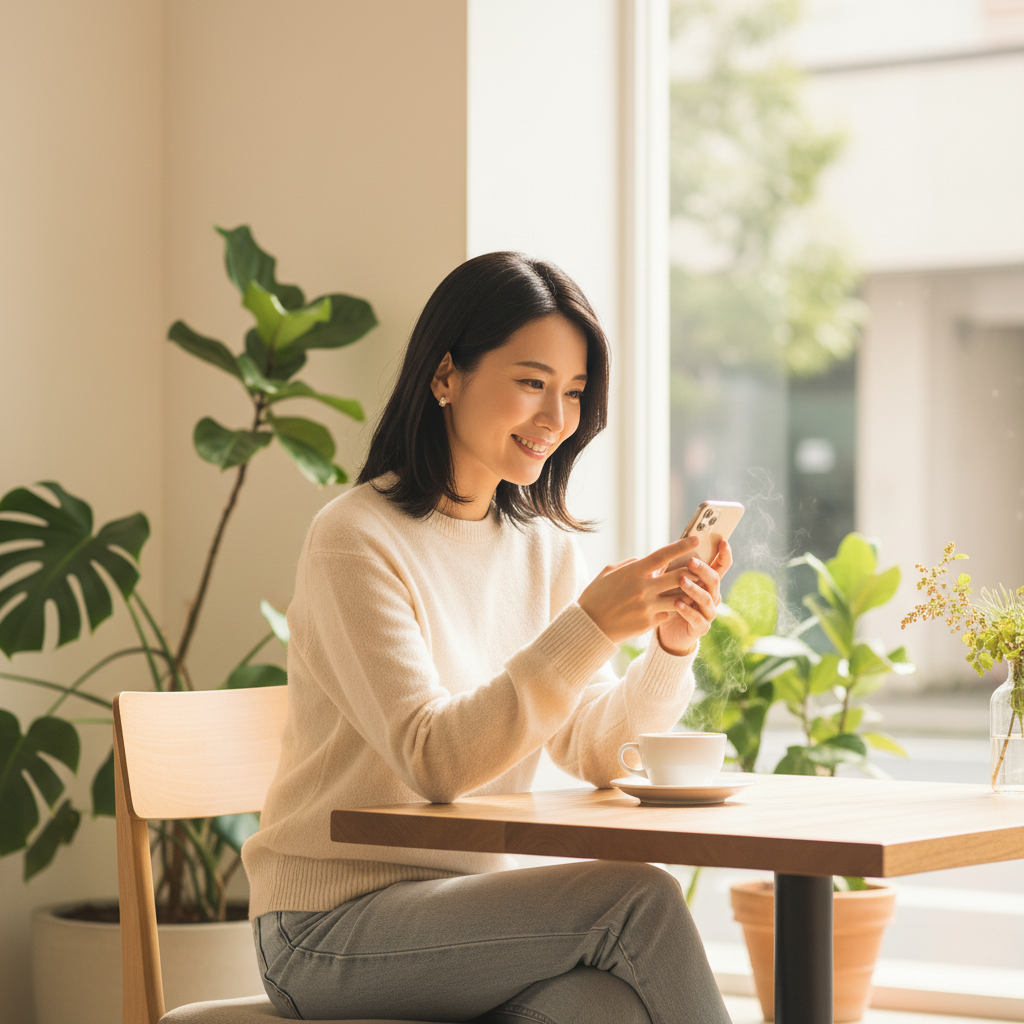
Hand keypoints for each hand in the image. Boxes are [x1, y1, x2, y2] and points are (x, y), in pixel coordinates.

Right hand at [578, 536, 718, 646]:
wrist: (589, 626)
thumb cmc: (596, 596)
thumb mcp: (608, 572)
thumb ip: (630, 564)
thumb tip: (646, 559)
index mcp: (633, 572)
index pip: (663, 555)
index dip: (681, 546)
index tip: (696, 540)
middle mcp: (643, 588)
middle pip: (678, 576)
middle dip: (692, 571)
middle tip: (700, 568)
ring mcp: (647, 607)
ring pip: (679, 597)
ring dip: (687, 592)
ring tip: (692, 589)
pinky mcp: (649, 623)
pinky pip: (668, 613)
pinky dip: (671, 609)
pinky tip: (672, 607)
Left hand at [655, 540, 731, 655]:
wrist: (667, 630)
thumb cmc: (670, 599)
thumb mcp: (672, 581)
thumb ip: (676, 566)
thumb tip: (672, 545)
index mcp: (708, 582)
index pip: (722, 566)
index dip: (725, 554)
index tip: (723, 541)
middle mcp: (712, 596)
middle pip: (715, 580)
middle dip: (703, 570)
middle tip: (691, 561)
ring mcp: (708, 612)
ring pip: (706, 599)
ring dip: (694, 588)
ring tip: (681, 581)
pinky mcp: (700, 627)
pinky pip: (697, 618)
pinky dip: (687, 610)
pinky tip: (677, 603)